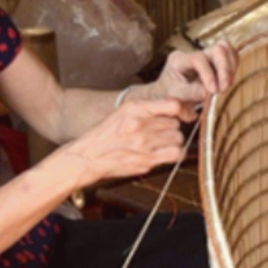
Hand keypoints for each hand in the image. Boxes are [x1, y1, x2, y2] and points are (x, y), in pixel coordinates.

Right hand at [52, 98, 192, 186]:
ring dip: (173, 141)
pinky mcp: (147, 161)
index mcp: (135, 109)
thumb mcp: (123, 112)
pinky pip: (175, 154)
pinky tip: (165, 152)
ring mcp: (144, 144)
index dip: (178, 111)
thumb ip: (147, 108)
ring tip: (162, 142)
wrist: (89, 156)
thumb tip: (175, 108)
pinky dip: (174, 153)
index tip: (176, 115)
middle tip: (160, 132)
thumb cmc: (106, 134)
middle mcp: (140, 125)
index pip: (172, 105)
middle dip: (171, 128)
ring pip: (178, 138)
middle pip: (175, 124)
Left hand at [145, 43, 238, 104]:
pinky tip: (228, 81)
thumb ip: (191, 92)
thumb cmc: (170, 96)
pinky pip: (230, 56)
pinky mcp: (214, 59)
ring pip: (226, 50)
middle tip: (224, 89)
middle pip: (217, 50)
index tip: (213, 91)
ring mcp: (205, 54)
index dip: (208, 74)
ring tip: (226, 86)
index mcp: (178, 60)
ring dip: (230, 68)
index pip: (198, 59)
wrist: (169, 95)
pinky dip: (233, 67)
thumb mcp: (176, 96)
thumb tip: (209, 92)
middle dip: (224, 69)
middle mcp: (193, 53)